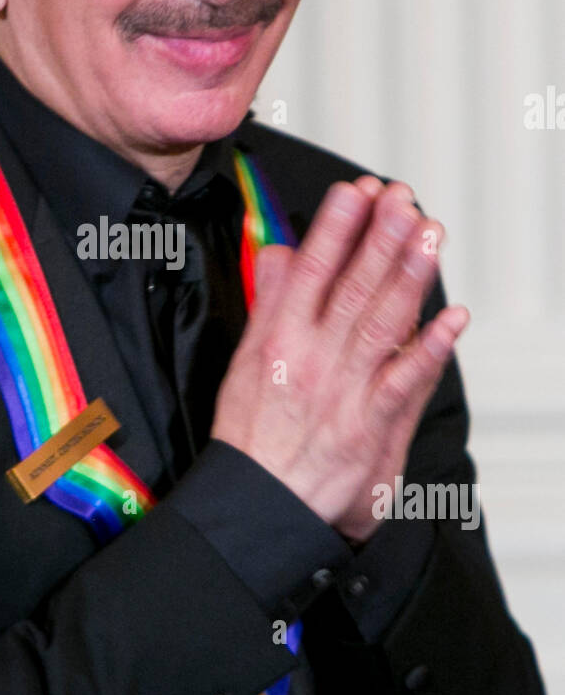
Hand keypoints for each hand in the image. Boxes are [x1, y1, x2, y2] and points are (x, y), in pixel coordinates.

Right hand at [211, 176, 469, 540]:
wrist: (257, 501)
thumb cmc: (251, 436)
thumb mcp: (243, 359)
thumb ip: (267, 302)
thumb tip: (279, 254)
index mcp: (279, 338)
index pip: (310, 270)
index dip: (336, 228)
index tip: (354, 192)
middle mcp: (313, 357)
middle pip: (352, 287)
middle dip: (380, 236)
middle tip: (401, 198)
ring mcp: (344, 389)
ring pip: (381, 321)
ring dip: (409, 274)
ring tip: (428, 234)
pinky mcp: (370, 423)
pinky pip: (404, 380)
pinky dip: (430, 348)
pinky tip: (452, 316)